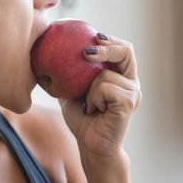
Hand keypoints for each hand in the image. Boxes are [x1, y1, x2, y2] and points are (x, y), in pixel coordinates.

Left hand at [59, 34, 141, 162]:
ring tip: (90, 107)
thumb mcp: (73, 91)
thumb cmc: (82, 120)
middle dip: (106, 46)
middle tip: (85, 52)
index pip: (123, 49)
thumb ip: (70, 72)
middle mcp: (131, 83)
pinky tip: (94, 111)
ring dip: (88, 89)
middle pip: (126, 50)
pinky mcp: (129, 102)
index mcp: (122, 77)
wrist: (91, 146)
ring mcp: (133, 92)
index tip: (92, 36)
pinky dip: (93, 98)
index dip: (110, 40)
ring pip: (105, 74)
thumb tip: (49, 51)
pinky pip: (104, 87)